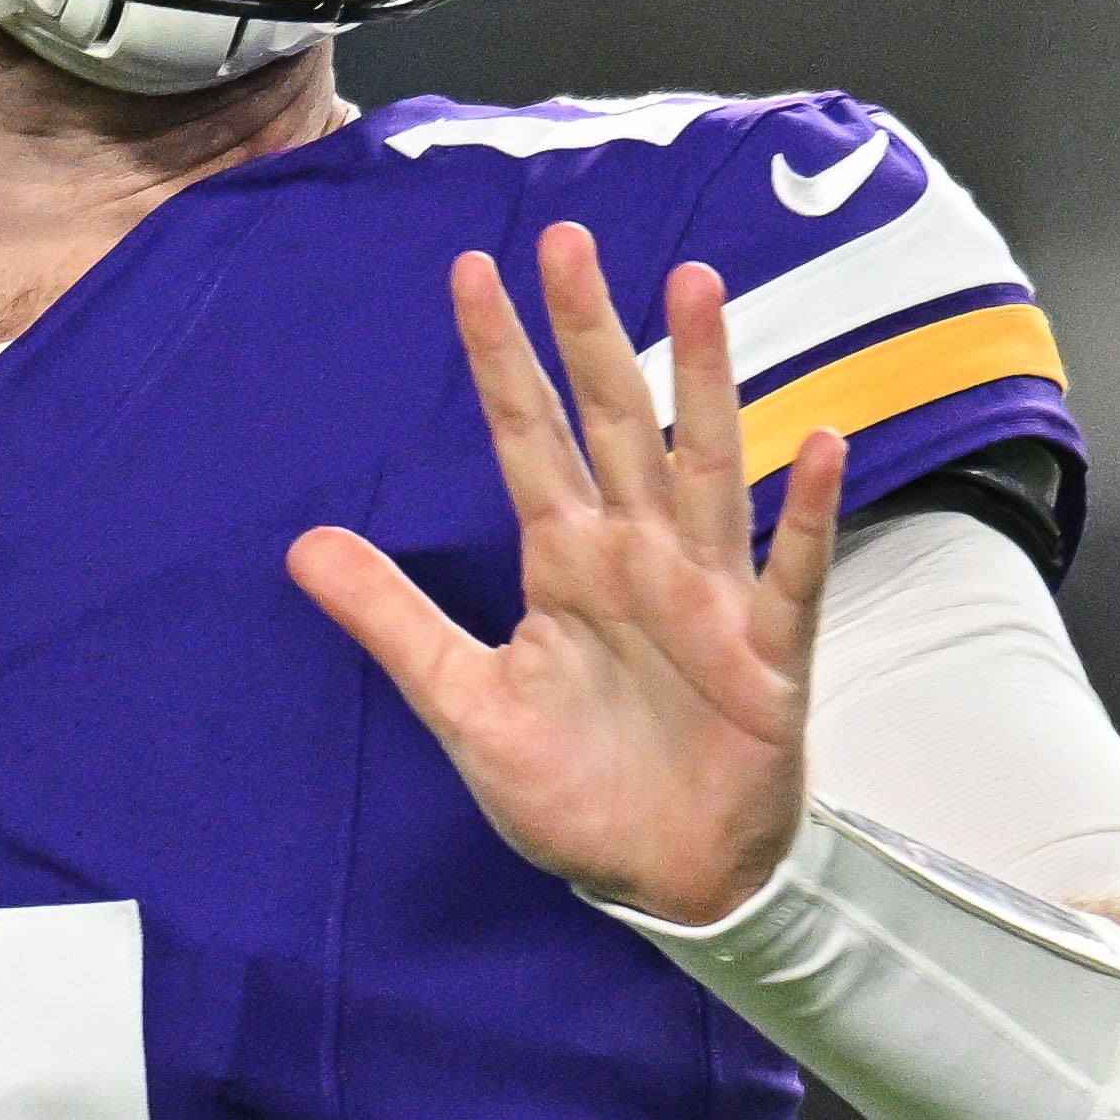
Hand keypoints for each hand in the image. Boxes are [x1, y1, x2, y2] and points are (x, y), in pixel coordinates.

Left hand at [288, 222, 845, 926]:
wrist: (664, 882)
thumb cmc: (577, 791)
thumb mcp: (464, 706)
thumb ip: (394, 621)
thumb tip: (302, 545)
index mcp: (566, 560)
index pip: (526, 436)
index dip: (501, 357)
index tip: (472, 270)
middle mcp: (639, 557)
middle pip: (613, 421)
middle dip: (592, 330)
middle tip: (570, 237)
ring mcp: (708, 597)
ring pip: (705, 465)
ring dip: (701, 379)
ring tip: (694, 287)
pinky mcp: (768, 656)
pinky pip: (791, 572)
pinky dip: (808, 511)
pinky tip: (817, 440)